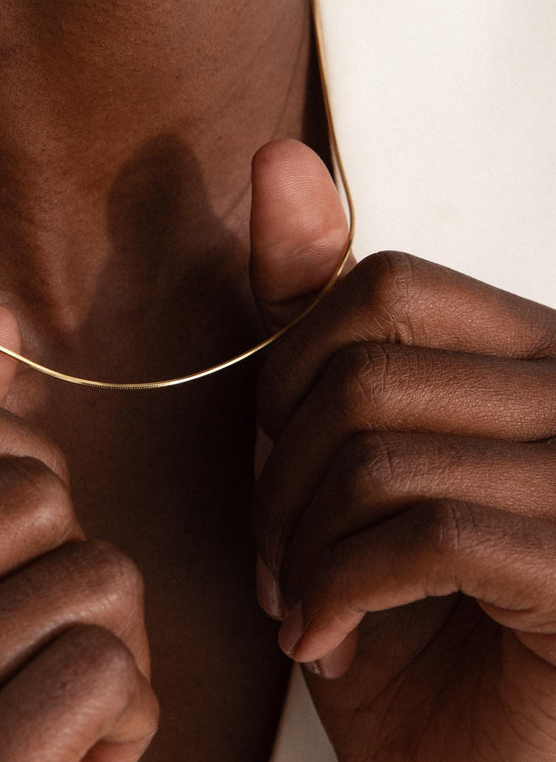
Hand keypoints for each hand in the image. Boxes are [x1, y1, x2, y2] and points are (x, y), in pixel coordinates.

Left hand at [249, 140, 555, 761]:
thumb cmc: (401, 606)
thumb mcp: (339, 448)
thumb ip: (311, 311)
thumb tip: (276, 157)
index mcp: (525, 354)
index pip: (380, 285)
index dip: (289, 371)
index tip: (273, 459)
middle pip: (362, 370)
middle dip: (279, 475)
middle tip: (273, 555)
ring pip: (378, 450)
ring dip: (299, 544)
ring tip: (296, 601)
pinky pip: (423, 532)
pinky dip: (337, 592)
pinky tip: (323, 641)